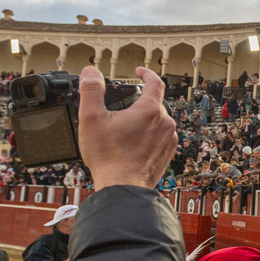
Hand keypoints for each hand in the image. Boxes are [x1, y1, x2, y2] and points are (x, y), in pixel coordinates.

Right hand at [78, 66, 176, 190]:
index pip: (155, 82)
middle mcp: (165, 123)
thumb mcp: (91, 118)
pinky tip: (134, 142)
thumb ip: (91, 90)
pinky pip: (161, 136)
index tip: (138, 73)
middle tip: (123, 106)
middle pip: (154, 102)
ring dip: (144, 118)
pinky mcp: (167, 153)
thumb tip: (91, 72)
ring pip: (158, 120)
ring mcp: (169, 140)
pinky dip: (149, 134)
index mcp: (150, 110)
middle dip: (139, 100)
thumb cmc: (108, 157)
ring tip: (125, 127)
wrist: (122, 188)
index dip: (145, 74)